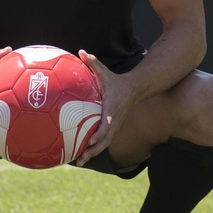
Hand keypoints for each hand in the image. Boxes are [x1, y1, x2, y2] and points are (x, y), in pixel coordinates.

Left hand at [74, 50, 134, 166]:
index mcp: (111, 109)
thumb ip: (93, 62)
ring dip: (92, 153)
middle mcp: (113, 121)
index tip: (90, 140)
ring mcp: (114, 126)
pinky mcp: (112, 128)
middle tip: (81, 157)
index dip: (99, 133)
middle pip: (105, 140)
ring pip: (104, 144)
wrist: (133, 89)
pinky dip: (93, 149)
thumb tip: (81, 51)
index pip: (106, 124)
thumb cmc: (116, 81)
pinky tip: (81, 154)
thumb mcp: (105, 71)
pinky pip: (103, 141)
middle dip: (93, 150)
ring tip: (79, 161)